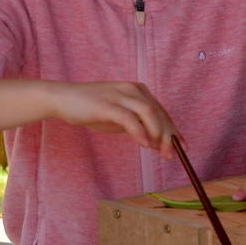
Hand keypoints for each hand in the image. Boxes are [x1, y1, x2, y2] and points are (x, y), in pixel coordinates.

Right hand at [46, 81, 175, 156]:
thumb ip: (137, 126)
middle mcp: (134, 90)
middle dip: (169, 135)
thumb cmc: (92, 109)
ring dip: (158, 133)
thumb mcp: (119, 118)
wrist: (63, 99)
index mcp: (139, 91)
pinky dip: (140, 131)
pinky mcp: (108, 104)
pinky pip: (129, 118)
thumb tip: (156, 142)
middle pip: (159, 112)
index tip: (182, 147)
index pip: (162, 112)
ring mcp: (121, 95)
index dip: (173, 130)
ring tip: (160, 150)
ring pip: (149, 112)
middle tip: (173, 155)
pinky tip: (145, 144)